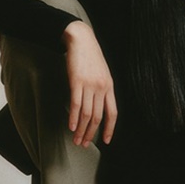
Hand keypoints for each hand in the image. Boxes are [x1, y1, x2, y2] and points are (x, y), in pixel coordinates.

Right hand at [62, 21, 116, 146]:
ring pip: (87, 113)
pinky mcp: (77, 81)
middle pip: (98, 116)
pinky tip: (71, 126)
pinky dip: (74, 117)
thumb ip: (102, 89)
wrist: (81, 40)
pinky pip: (76, 104)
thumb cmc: (91, 57)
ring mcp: (89, 85)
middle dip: (91, 133)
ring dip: (82, 129)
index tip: (106, 140)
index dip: (109, 128)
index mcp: (110, 86)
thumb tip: (97, 106)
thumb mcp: (102, 73)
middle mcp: (102, 87)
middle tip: (84, 143)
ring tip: (76, 139)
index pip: (113, 113)